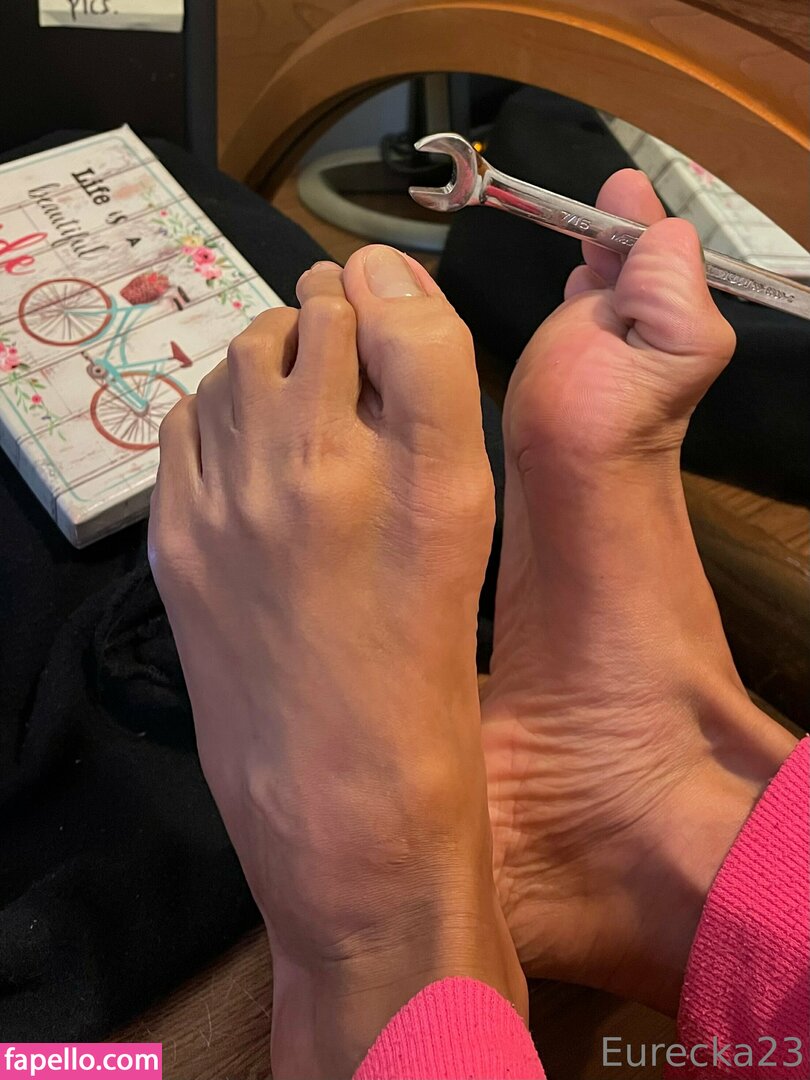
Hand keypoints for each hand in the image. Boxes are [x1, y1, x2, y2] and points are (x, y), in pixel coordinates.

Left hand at [149, 248, 526, 1077]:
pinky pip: (191, 420)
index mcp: (426, 472)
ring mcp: (233, 500)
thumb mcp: (464, 531)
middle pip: (313, 314)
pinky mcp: (177, 538)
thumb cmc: (430, 671)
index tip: (391, 306)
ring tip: (303, 401)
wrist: (337, 795)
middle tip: (351, 352)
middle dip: (336, 314)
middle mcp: (320, 466)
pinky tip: (247, 450)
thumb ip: (434, 403)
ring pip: (246, 358)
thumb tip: (383, 299)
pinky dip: (221, 410)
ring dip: (277, 356)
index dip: (391, 292)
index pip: (394, 306)